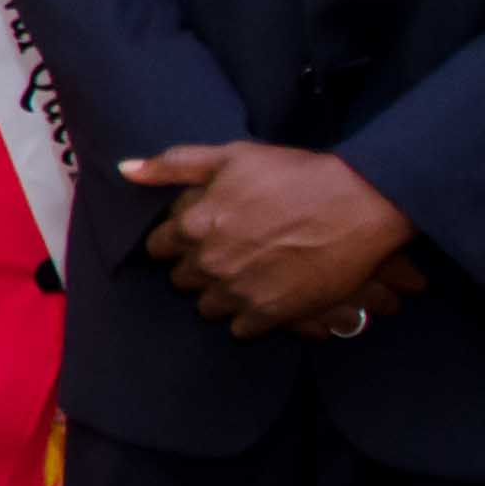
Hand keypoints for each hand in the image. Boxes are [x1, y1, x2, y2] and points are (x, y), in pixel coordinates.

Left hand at [123, 142, 420, 338]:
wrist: (357, 205)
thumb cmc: (294, 175)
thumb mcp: (231, 156)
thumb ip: (173, 164)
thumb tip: (126, 170)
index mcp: (193, 225)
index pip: (158, 248)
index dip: (177, 242)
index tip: (199, 236)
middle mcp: (208, 262)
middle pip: (182, 280)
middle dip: (198, 268)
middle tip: (228, 254)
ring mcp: (238, 291)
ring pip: (208, 307)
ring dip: (221, 294)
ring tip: (248, 275)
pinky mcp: (269, 314)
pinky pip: (240, 329)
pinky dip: (248, 315)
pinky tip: (266, 294)